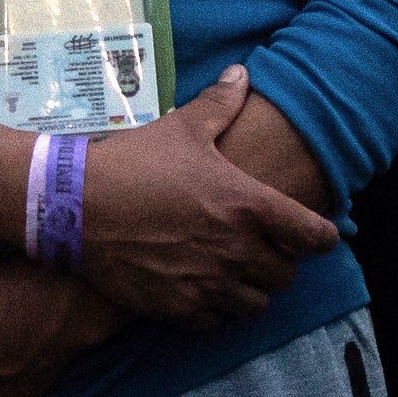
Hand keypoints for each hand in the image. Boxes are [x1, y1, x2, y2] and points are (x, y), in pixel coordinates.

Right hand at [69, 67, 338, 326]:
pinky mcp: (178, 307)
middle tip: (262, 249)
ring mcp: (208, 283)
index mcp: (248, 205)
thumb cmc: (133, 162)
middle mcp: (237, 249)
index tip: (315, 234)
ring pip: (255, 306)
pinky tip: (200, 288)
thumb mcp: (182, 128)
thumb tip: (242, 74)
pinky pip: (216, 322)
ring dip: (250, 290)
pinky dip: (214, 310)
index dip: (322, 235)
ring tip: (233, 273)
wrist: (74, 205)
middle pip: (286, 276)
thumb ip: (221, 104)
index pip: (315, 236)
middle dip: (279, 263)